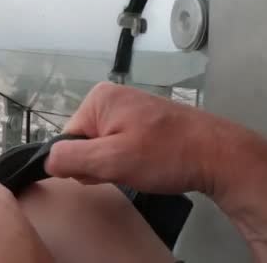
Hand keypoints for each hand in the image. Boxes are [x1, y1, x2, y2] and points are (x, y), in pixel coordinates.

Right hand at [45, 82, 266, 261]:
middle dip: (101, 163)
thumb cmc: (168, 155)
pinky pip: (120, 143)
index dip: (83, 163)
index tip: (108, 169)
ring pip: (103, 146)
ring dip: (116, 163)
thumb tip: (47, 160)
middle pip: (84, 142)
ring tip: (141, 165)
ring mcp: (129, 107)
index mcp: (99, 99)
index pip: (67, 139)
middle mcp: (111, 96)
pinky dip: (130, 158)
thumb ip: (72, 159)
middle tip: (127, 168)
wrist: (218, 155)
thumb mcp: (112, 161)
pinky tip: (148, 163)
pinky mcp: (144, 120)